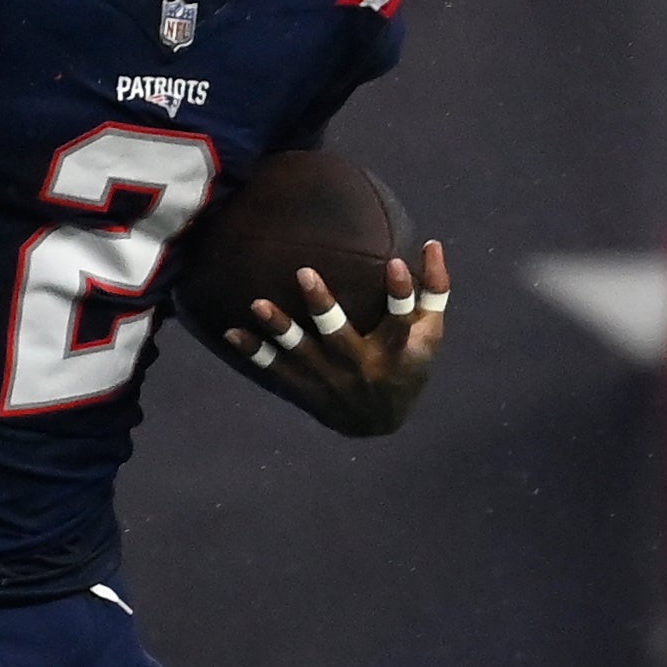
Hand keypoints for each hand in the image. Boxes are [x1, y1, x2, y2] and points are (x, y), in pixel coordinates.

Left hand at [221, 240, 448, 437]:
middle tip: (304, 272)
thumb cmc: (409, 365)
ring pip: (303, 355)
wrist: (381, 423)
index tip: (394, 263)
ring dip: (281, 330)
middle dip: (322, 306)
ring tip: (257, 303)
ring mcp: (333, 382)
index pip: (403, 319)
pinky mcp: (310, 391)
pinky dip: (256, 353)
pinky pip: (278, 371)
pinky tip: (233, 332)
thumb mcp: (430, 333)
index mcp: (400, 351)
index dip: (401, 293)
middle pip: (341, 336)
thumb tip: (432, 243)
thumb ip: (434, 290)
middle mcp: (365, 368)